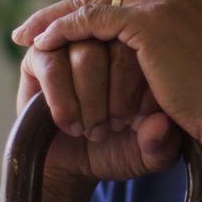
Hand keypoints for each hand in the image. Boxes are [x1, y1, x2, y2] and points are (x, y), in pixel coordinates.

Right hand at [0, 40, 182, 201]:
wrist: (75, 165)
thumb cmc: (120, 148)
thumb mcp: (150, 154)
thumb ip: (162, 144)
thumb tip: (159, 124)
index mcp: (147, 51)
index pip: (151, 47)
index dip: (143, 88)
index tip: (137, 122)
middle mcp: (110, 37)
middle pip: (118, 43)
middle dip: (117, 93)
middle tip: (117, 127)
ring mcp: (73, 42)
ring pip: (85, 52)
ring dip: (89, 97)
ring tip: (92, 130)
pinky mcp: (40, 56)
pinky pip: (51, 64)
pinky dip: (62, 99)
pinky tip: (67, 122)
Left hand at [13, 0, 201, 200]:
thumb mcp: (200, 77)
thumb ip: (177, 64)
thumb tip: (155, 75)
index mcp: (192, 5)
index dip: (95, 11)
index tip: (69, 28)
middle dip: (67, 8)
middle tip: (35, 26)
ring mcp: (163, 5)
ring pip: (93, 2)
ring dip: (56, 17)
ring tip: (27, 35)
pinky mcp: (149, 23)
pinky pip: (91, 20)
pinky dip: (64, 30)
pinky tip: (42, 44)